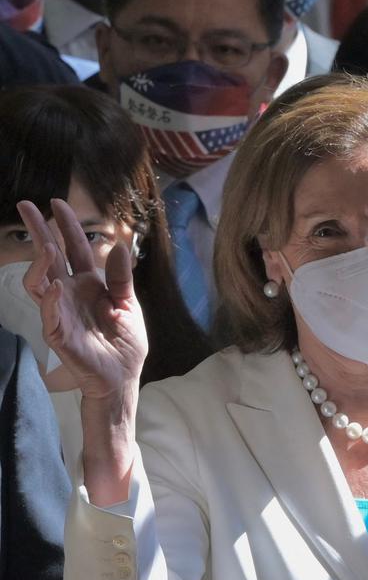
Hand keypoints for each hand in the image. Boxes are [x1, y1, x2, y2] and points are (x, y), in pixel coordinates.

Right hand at [17, 200, 146, 400]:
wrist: (122, 377)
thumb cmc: (124, 342)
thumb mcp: (129, 304)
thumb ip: (121, 277)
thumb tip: (119, 245)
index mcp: (89, 284)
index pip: (74, 249)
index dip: (66, 226)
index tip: (56, 203)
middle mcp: (70, 293)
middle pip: (49, 257)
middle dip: (38, 231)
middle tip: (26, 206)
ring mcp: (61, 312)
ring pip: (40, 283)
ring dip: (42, 264)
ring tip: (48, 247)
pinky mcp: (60, 335)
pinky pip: (49, 315)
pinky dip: (51, 300)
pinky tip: (56, 285)